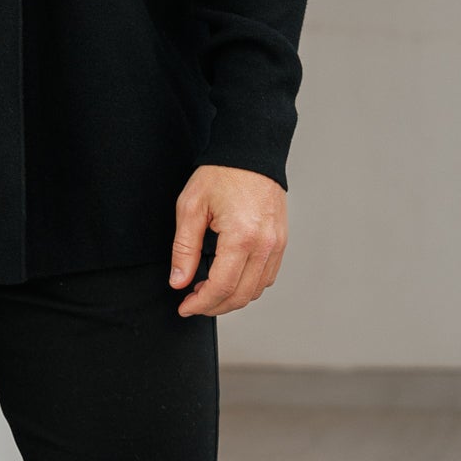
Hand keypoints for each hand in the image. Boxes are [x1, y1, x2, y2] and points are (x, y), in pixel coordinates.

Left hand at [169, 166, 286, 318]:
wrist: (251, 152)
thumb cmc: (221, 174)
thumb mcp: (191, 207)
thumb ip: (184, 249)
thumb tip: (179, 281)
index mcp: (241, 237)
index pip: (221, 287)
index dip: (200, 304)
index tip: (185, 307)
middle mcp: (265, 245)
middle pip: (240, 295)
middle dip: (214, 306)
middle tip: (193, 303)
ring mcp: (277, 245)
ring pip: (256, 291)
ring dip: (232, 298)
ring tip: (208, 291)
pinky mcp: (281, 242)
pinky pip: (267, 277)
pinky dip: (248, 286)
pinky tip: (229, 279)